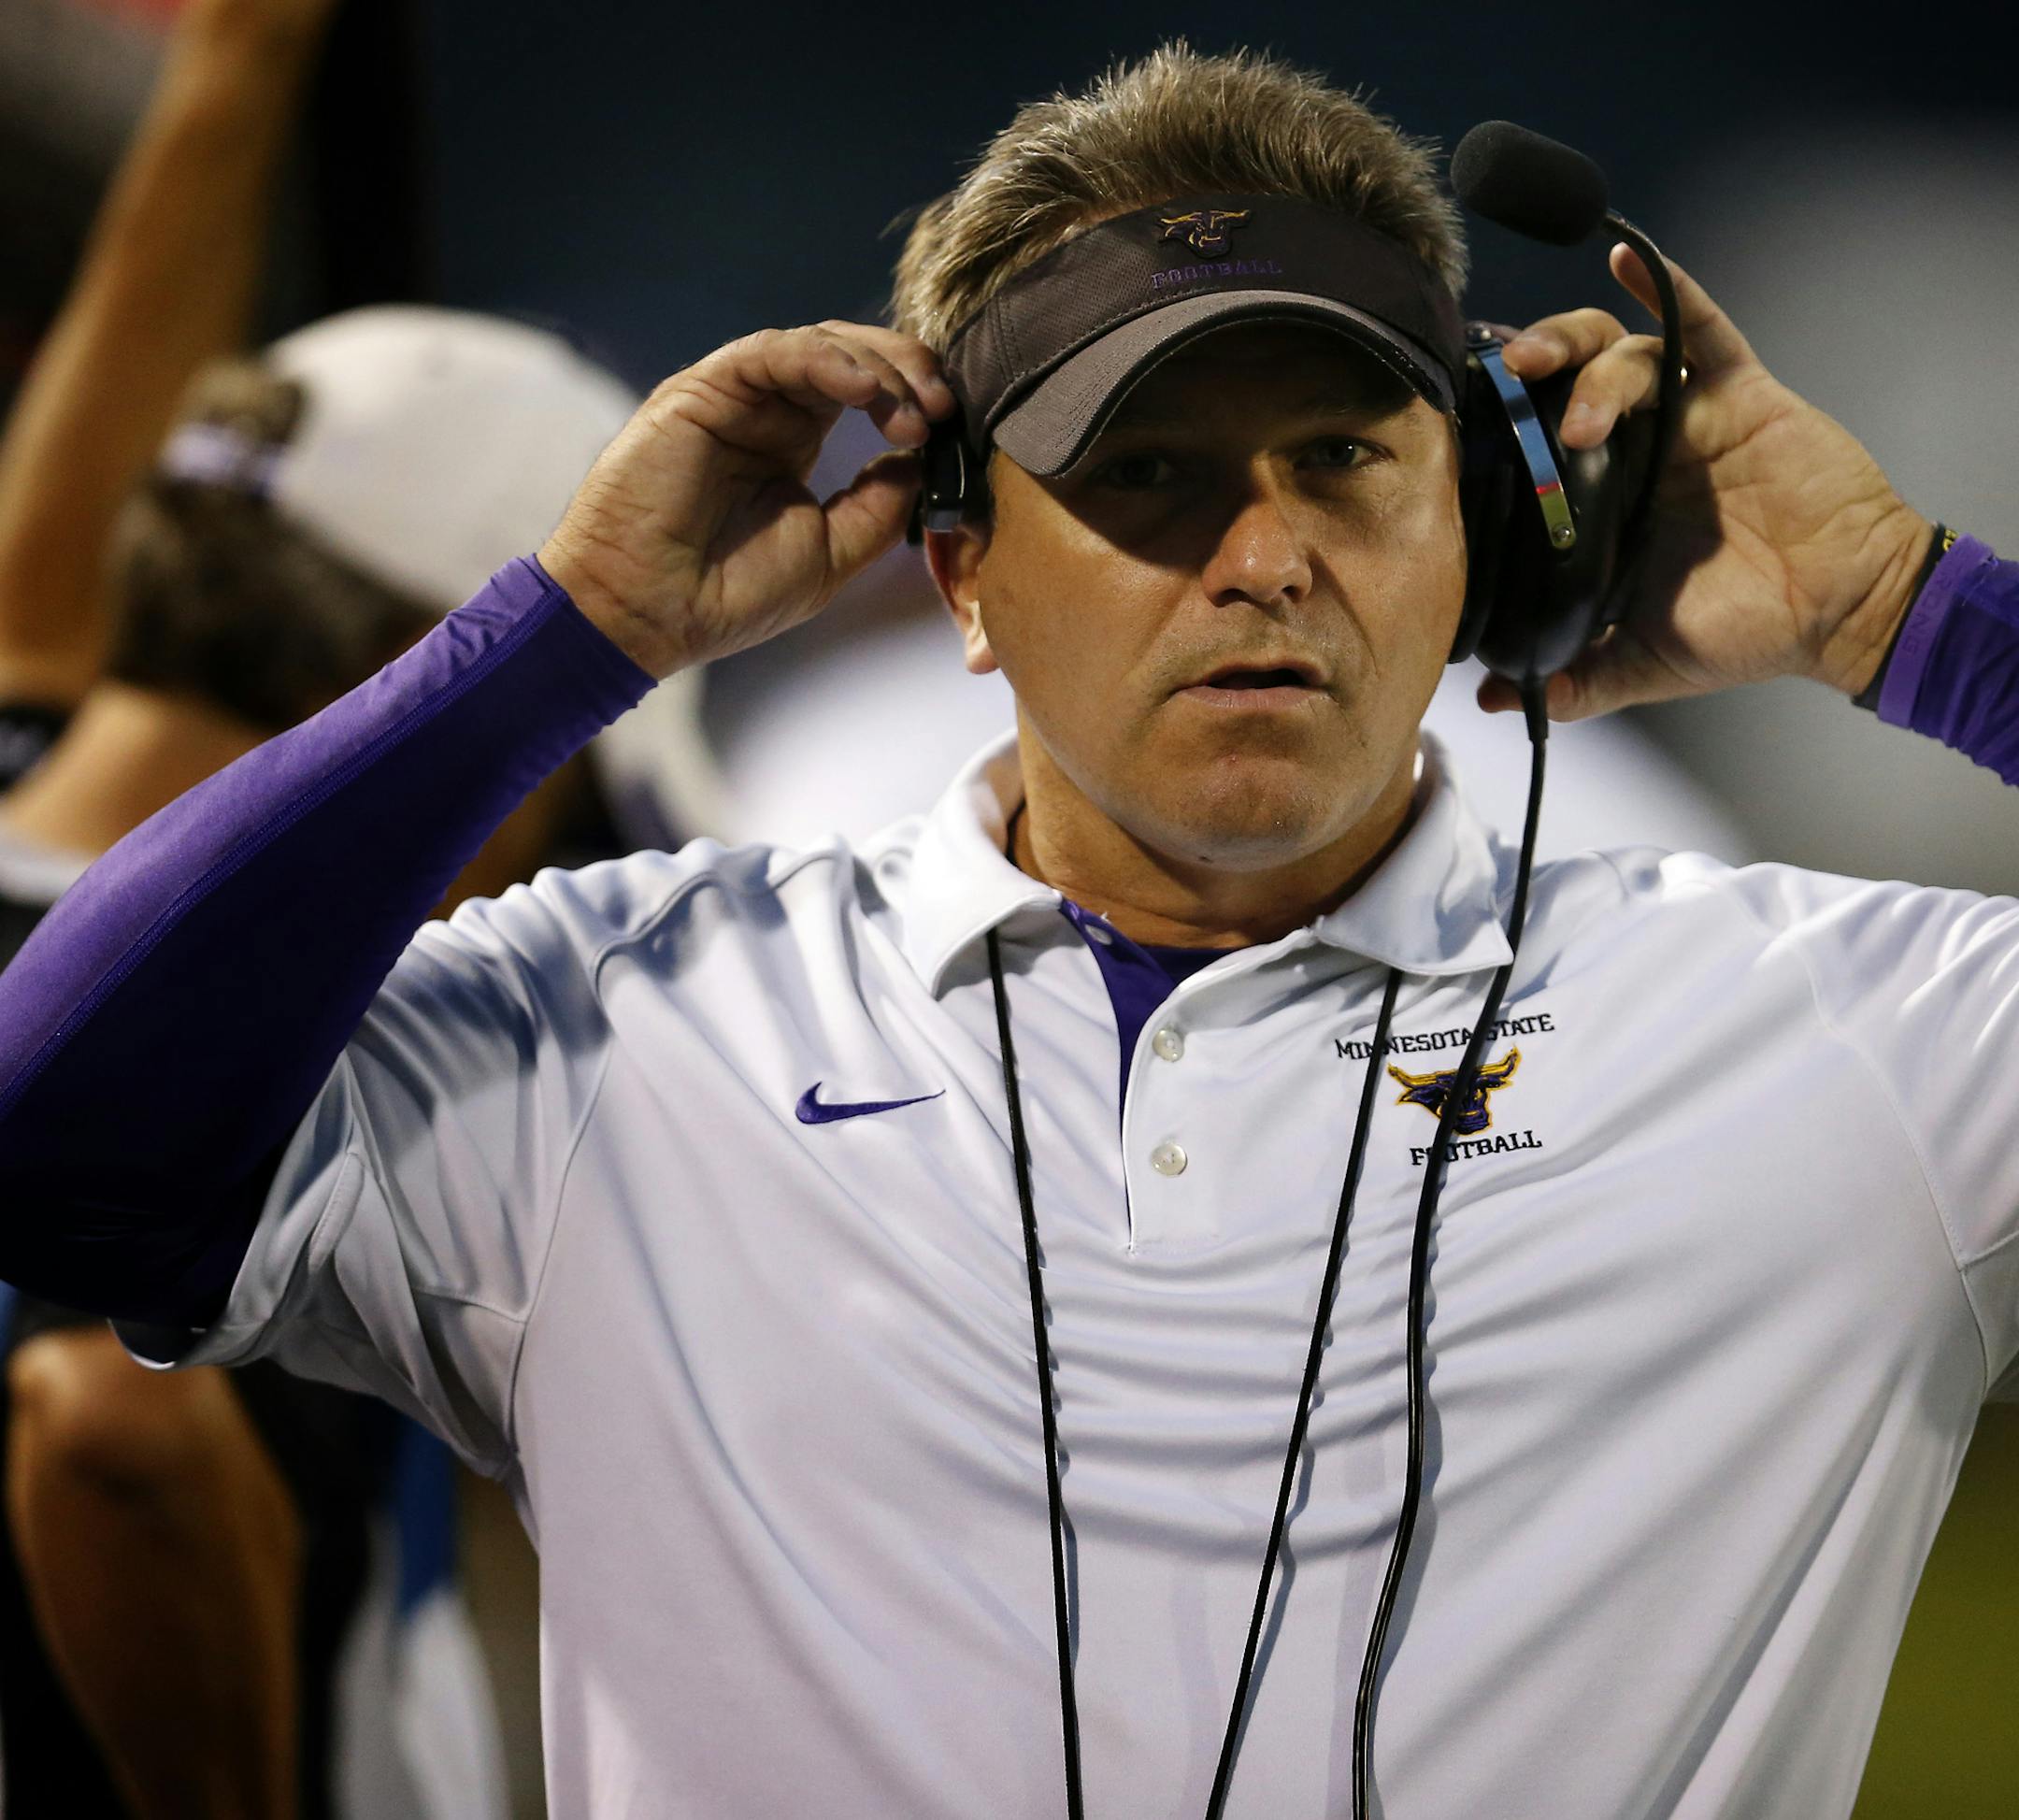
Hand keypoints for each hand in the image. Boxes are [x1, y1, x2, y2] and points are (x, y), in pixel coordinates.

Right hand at [539, 323, 952, 677]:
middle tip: (943, 406)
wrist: (649, 613)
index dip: (914, 400)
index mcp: (792, 444)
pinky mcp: (702, 390)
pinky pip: (772, 352)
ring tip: (912, 412)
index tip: (952, 429)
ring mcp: (734, 397)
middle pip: (851, 356)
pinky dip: (825, 361)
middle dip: (907, 372)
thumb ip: (879, 504)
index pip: (866, 393)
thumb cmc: (729, 594)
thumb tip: (925, 460)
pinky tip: (865, 390)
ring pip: (819, 346)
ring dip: (876, 369)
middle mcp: (766, 411)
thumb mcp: (832, 553)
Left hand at [1476, 246, 1933, 719]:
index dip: (1500, 425)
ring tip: (1575, 417)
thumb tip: (1492, 700)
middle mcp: (1636, 444)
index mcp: (1603, 497)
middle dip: (1533, 366)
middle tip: (1507, 377)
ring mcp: (1686, 413)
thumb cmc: (1745, 632)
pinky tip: (1629, 259)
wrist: (1840, 612)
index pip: (1537, 440)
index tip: (1458, 425)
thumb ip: (1571, 679)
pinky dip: (1665, 287)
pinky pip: (1699, 324)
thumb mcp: (1640, 664)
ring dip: (1589, 366)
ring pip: (1621, 351)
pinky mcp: (1740, 391)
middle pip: (1568, 377)